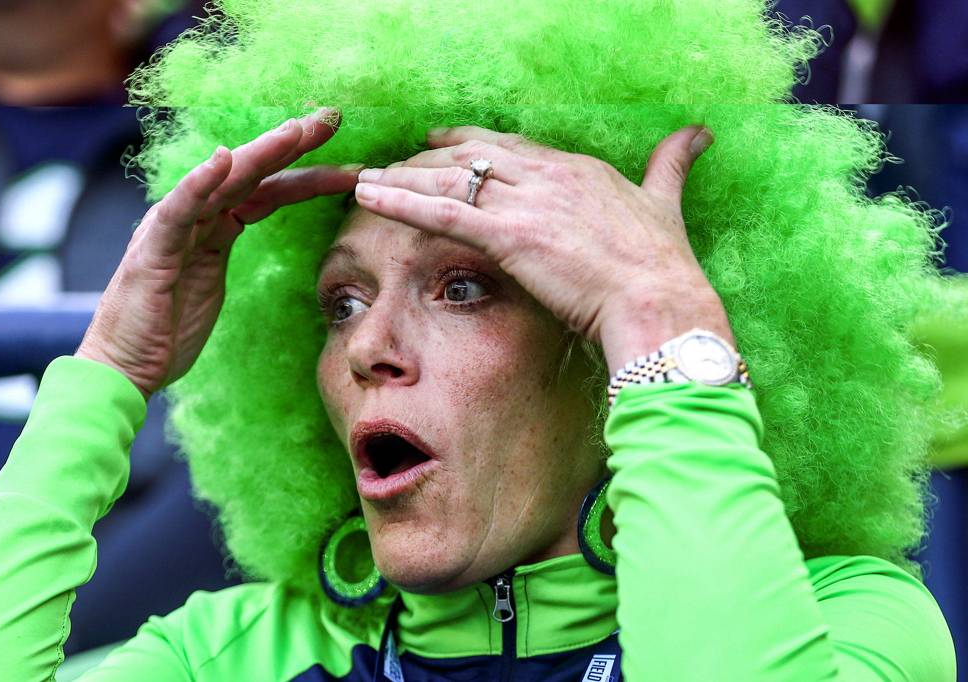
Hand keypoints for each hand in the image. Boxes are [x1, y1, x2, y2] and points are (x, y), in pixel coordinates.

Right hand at [77, 108, 357, 398]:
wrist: (123, 368)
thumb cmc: (165, 332)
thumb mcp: (209, 284)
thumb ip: (223, 249)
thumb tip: (245, 227)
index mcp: (212, 227)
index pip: (268, 191)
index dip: (309, 175)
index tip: (353, 166)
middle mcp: (192, 218)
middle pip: (251, 173)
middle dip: (293, 145)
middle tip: (332, 119)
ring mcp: (171, 231)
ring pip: (222, 182)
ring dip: (259, 154)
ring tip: (295, 131)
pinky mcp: (152, 252)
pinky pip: (178, 212)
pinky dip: (198, 184)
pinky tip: (221, 161)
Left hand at [352, 125, 733, 371]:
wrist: (658, 300)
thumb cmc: (662, 263)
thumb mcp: (664, 201)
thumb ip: (670, 165)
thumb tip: (698, 135)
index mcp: (575, 167)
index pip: (510, 147)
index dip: (472, 144)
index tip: (446, 143)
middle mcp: (546, 174)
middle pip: (472, 154)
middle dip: (431, 155)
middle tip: (400, 158)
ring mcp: (525, 202)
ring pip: (450, 177)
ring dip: (403, 175)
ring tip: (367, 177)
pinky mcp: (508, 235)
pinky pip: (442, 211)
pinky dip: (400, 201)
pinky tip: (370, 197)